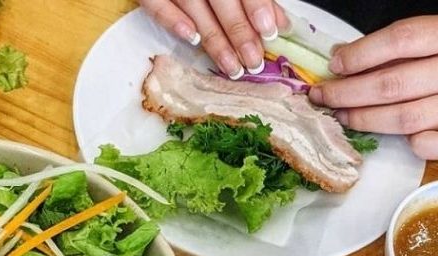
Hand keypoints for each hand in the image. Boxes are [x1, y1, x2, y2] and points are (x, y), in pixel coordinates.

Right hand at [139, 0, 287, 78]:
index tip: (268, 32)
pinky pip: (157, 4)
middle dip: (239, 33)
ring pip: (194, 8)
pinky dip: (173, 21)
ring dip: (215, 40)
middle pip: (222, 0)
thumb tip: (280, 24)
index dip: (256, 7)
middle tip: (253, 62)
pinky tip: (191, 39)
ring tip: (231, 66)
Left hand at [309, 15, 437, 159]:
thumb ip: (408, 44)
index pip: (403, 39)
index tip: (334, 64)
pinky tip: (398, 137)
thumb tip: (346, 54)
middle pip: (393, 84)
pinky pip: (432, 145)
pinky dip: (412, 142)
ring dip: (366, 119)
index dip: (363, 53)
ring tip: (342, 116)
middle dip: (348, 93)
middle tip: (322, 96)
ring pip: (405, 117)